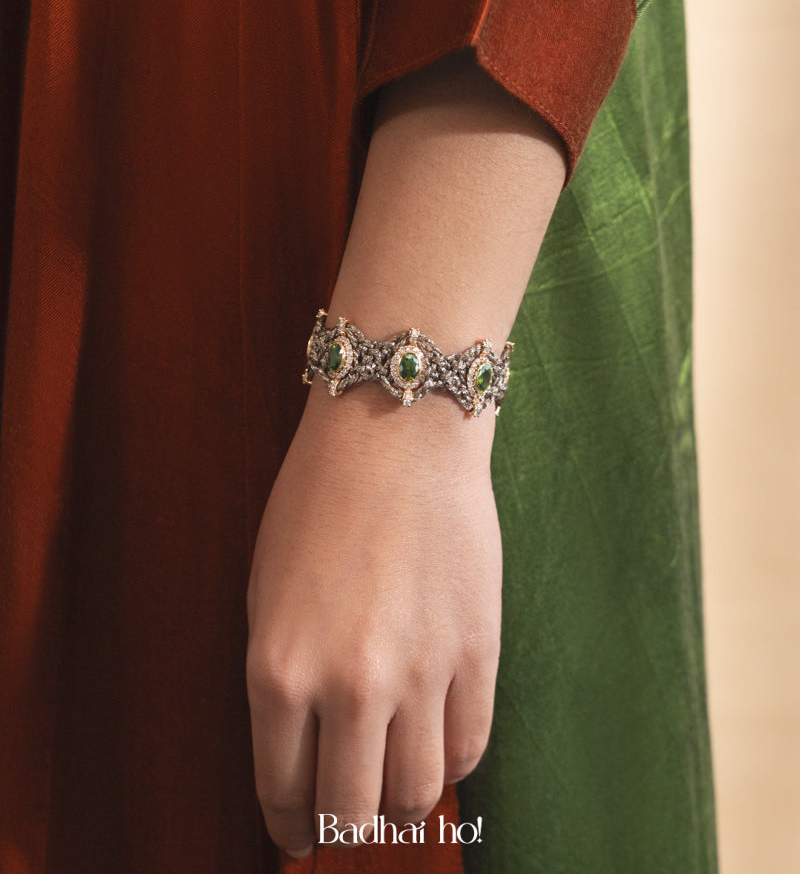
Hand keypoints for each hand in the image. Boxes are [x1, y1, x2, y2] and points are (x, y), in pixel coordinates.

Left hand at [246, 379, 501, 856]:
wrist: (397, 433)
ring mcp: (422, 672)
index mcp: (278, 670)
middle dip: (342, 826)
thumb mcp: (266, 594)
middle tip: (344, 813)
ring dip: (400, 803)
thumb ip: (281, 682)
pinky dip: (451, 761)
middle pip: (351, 813)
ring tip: (391, 781)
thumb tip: (301, 752)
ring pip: (417, 793)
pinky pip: (471, 746)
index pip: (283, 791)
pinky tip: (436, 743)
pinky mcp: (479, 651)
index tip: (297, 833)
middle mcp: (349, 685)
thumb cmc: (320, 501)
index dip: (290, 827)